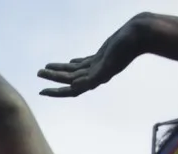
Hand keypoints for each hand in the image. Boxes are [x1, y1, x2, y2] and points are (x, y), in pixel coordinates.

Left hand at [37, 14, 154, 97]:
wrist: (138, 36)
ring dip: (59, 70)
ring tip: (45, 68)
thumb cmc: (125, 49)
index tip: (41, 91)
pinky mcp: (100, 57)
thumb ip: (94, 77)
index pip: (71, 90)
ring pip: (73, 71)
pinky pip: (84, 63)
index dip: (56, 92)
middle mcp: (95, 75)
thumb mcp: (108, 64)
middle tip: (38, 73)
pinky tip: (68, 63)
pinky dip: (73, 64)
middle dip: (53, 78)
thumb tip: (74, 86)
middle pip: (69, 80)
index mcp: (95, 79)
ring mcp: (98, 66)